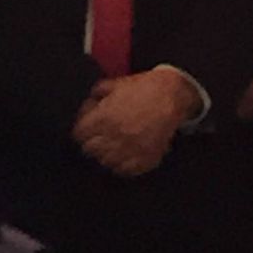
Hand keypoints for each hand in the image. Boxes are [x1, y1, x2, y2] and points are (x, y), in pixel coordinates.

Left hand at [73, 67, 199, 176]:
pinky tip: (125, 154)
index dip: (81, 130)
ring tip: (112, 145)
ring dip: (106, 154)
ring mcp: (130, 149)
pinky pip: (126, 170)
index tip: (86, 128)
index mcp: (104, 117)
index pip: (79, 135)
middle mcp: (115, 136)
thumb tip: (88, 104)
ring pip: (105, 161)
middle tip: (99, 136)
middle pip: (89, 150)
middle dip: (91, 142)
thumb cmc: (146, 87)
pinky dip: (123, 164)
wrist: (174, 95)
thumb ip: (98, 92)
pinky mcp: (145, 158)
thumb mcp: (118, 83)